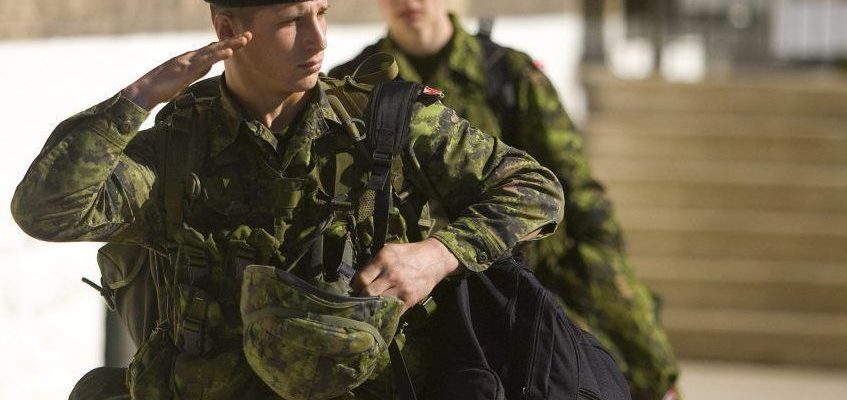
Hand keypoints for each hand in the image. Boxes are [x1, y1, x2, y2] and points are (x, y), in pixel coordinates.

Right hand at [122, 32, 251, 110]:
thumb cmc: (162, 89)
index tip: (240, 41)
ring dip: (230, 43)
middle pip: (215, 46)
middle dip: (233, 40)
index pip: (212, 50)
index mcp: (191, 60)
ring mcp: (188, 61)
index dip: (226, 45)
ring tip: (245, 39)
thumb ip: (195, 72)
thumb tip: (206, 68)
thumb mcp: (184, 79)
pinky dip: (218, 55)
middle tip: (249, 35)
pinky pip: (206, 60)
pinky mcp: (187, 69)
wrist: (145, 91)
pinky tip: (230, 51)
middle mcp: (190, 57)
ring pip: (214, 50)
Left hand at [352, 238, 459, 310]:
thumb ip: (375, 262)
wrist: (434, 258)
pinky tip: (380, 312)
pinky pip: (392, 310)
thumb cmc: (409, 254)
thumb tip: (358, 279)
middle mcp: (391, 273)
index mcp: (384, 259)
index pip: (361, 278)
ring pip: (378, 303)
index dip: (354, 286)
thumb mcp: (390, 250)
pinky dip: (384, 313)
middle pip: (367, 292)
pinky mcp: (409, 298)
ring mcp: (401, 287)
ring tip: (366, 308)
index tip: (353, 290)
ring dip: (370, 307)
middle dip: (360, 298)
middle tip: (357, 301)